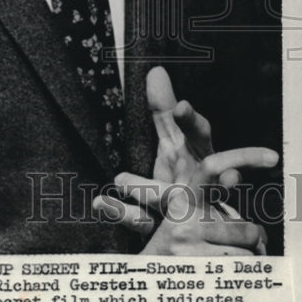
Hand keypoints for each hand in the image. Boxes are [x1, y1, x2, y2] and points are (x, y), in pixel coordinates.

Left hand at [93, 66, 278, 254]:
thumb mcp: (175, 141)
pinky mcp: (164, 230)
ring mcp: (183, 208)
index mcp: (199, 153)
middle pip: (196, 170)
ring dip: (146, 190)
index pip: (199, 133)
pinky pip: (142, 222)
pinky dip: (122, 213)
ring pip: (168, 199)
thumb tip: (156, 72)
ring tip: (120, 178)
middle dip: (189, 160)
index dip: (191, 121)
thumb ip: (164, 112)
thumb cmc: (186, 176)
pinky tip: (101, 202)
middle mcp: (196, 181)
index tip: (181, 107)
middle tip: (178, 151)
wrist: (200, 228)